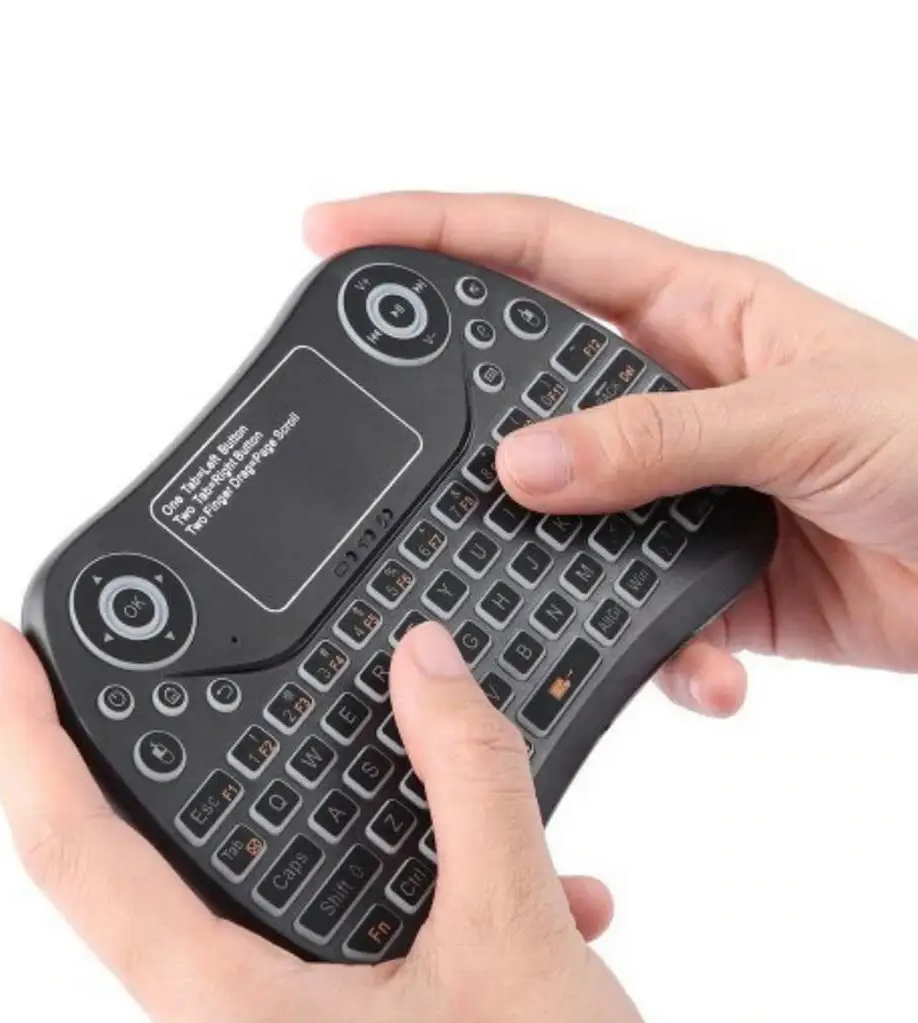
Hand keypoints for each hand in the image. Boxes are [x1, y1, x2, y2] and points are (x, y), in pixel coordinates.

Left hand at [0, 618, 654, 1022]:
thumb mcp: (514, 946)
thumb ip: (470, 786)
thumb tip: (428, 668)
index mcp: (231, 1005)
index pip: (73, 848)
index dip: (15, 735)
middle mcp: (237, 1016)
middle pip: (162, 844)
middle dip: (207, 748)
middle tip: (212, 662)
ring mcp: (290, 1022)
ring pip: (279, 871)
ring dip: (366, 811)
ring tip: (434, 759)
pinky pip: (355, 909)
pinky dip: (428, 871)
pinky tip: (531, 876)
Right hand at [307, 192, 917, 715]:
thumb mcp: (803, 417)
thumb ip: (658, 439)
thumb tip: (527, 464)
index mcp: (694, 312)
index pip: (537, 248)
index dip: (431, 232)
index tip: (340, 236)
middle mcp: (669, 393)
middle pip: (523, 383)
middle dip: (455, 412)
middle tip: (386, 438)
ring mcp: (674, 486)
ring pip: (562, 512)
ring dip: (550, 561)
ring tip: (547, 588)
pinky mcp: (695, 572)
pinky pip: (630, 604)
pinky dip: (651, 649)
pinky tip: (698, 669)